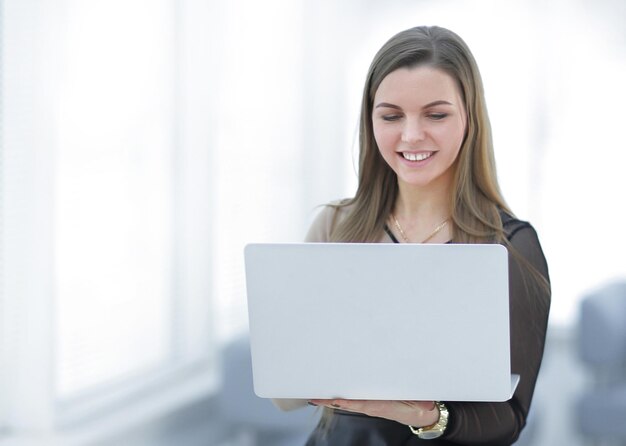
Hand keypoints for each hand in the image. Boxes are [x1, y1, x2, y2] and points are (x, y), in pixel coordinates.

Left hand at [308, 399, 438, 426]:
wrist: (421, 414)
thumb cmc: (419, 406)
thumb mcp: (422, 405)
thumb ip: (422, 404)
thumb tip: (427, 405)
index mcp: (382, 406)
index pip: (362, 404)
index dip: (348, 402)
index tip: (335, 400)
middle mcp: (373, 406)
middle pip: (348, 403)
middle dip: (331, 400)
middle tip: (315, 396)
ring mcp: (370, 405)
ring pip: (348, 402)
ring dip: (331, 400)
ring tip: (317, 395)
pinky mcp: (371, 404)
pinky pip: (352, 401)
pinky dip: (340, 399)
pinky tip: (330, 396)